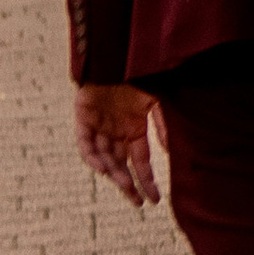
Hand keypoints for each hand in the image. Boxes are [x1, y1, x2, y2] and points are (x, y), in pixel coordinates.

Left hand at [75, 81, 164, 207]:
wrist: (119, 52)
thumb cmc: (141, 73)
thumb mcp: (159, 101)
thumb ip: (163, 127)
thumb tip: (170, 154)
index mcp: (135, 128)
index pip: (140, 162)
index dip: (146, 180)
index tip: (154, 199)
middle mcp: (117, 130)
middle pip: (121, 165)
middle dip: (129, 184)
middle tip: (136, 202)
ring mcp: (100, 124)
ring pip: (104, 157)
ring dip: (114, 172)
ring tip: (125, 185)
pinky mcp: (83, 116)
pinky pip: (85, 143)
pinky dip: (92, 156)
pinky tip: (103, 169)